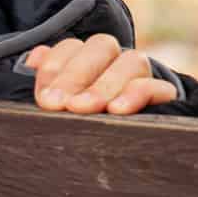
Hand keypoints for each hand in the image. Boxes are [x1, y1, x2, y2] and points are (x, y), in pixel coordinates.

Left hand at [26, 35, 177, 114]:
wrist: (122, 149)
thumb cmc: (78, 123)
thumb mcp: (59, 102)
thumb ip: (48, 80)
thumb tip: (34, 58)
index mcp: (86, 57)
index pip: (71, 47)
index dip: (54, 67)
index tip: (43, 97)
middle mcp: (115, 60)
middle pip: (101, 47)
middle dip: (76, 76)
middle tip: (58, 104)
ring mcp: (141, 75)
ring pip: (131, 62)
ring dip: (104, 85)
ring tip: (85, 108)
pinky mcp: (163, 96)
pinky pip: (159, 87)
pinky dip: (139, 93)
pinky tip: (118, 109)